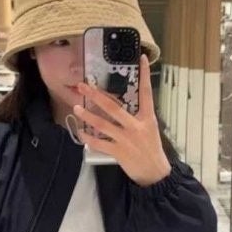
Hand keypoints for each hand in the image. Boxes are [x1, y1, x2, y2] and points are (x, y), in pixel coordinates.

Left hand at [74, 55, 171, 187]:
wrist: (154, 172)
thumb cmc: (152, 149)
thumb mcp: (150, 129)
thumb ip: (138, 116)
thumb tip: (121, 105)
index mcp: (147, 118)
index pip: (146, 93)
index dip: (144, 75)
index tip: (141, 58)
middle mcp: (136, 126)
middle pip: (114, 107)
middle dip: (96, 95)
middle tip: (83, 85)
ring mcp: (126, 139)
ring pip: (103, 124)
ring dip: (87, 115)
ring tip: (77, 107)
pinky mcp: (118, 152)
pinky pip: (99, 143)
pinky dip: (88, 138)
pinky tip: (80, 132)